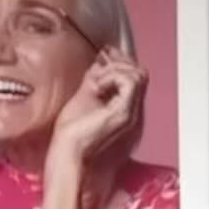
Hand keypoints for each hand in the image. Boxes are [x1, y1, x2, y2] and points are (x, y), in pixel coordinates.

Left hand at [50, 47, 147, 165]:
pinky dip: (113, 77)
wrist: (67, 151)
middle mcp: (132, 111)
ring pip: (138, 75)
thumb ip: (97, 77)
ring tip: (96, 83)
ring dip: (114, 70)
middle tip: (98, 71)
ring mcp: (130, 113)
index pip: (137, 76)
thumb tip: (102, 59)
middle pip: (141, 73)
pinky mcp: (124, 113)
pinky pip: (130, 82)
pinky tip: (98, 88)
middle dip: (119, 63)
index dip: (122, 61)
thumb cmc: (72, 132)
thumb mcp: (86, 94)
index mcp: (125, 108)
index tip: (104, 57)